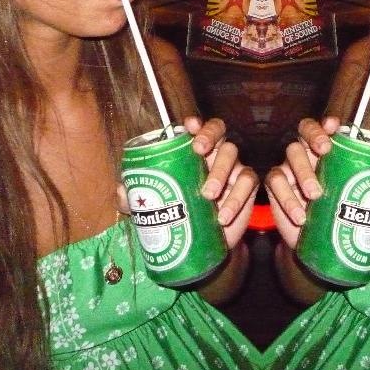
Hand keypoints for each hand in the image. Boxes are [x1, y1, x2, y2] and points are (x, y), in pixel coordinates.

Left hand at [117, 117, 257, 249]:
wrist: (203, 245)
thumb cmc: (178, 216)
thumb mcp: (153, 208)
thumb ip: (136, 199)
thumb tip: (122, 189)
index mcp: (191, 153)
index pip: (196, 128)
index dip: (195, 124)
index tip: (189, 127)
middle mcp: (213, 153)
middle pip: (218, 130)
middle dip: (209, 135)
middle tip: (199, 151)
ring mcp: (232, 168)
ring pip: (232, 153)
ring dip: (220, 170)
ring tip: (207, 195)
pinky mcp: (246, 187)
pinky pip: (247, 182)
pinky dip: (237, 197)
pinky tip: (223, 215)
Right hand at [265, 116, 369, 249]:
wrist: (320, 246)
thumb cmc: (345, 216)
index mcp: (332, 152)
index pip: (327, 128)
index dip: (328, 124)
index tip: (334, 127)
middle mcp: (310, 154)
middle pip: (305, 130)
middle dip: (314, 135)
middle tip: (325, 151)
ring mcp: (291, 168)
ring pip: (291, 153)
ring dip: (303, 171)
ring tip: (316, 195)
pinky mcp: (277, 187)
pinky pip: (276, 182)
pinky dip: (286, 197)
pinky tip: (300, 216)